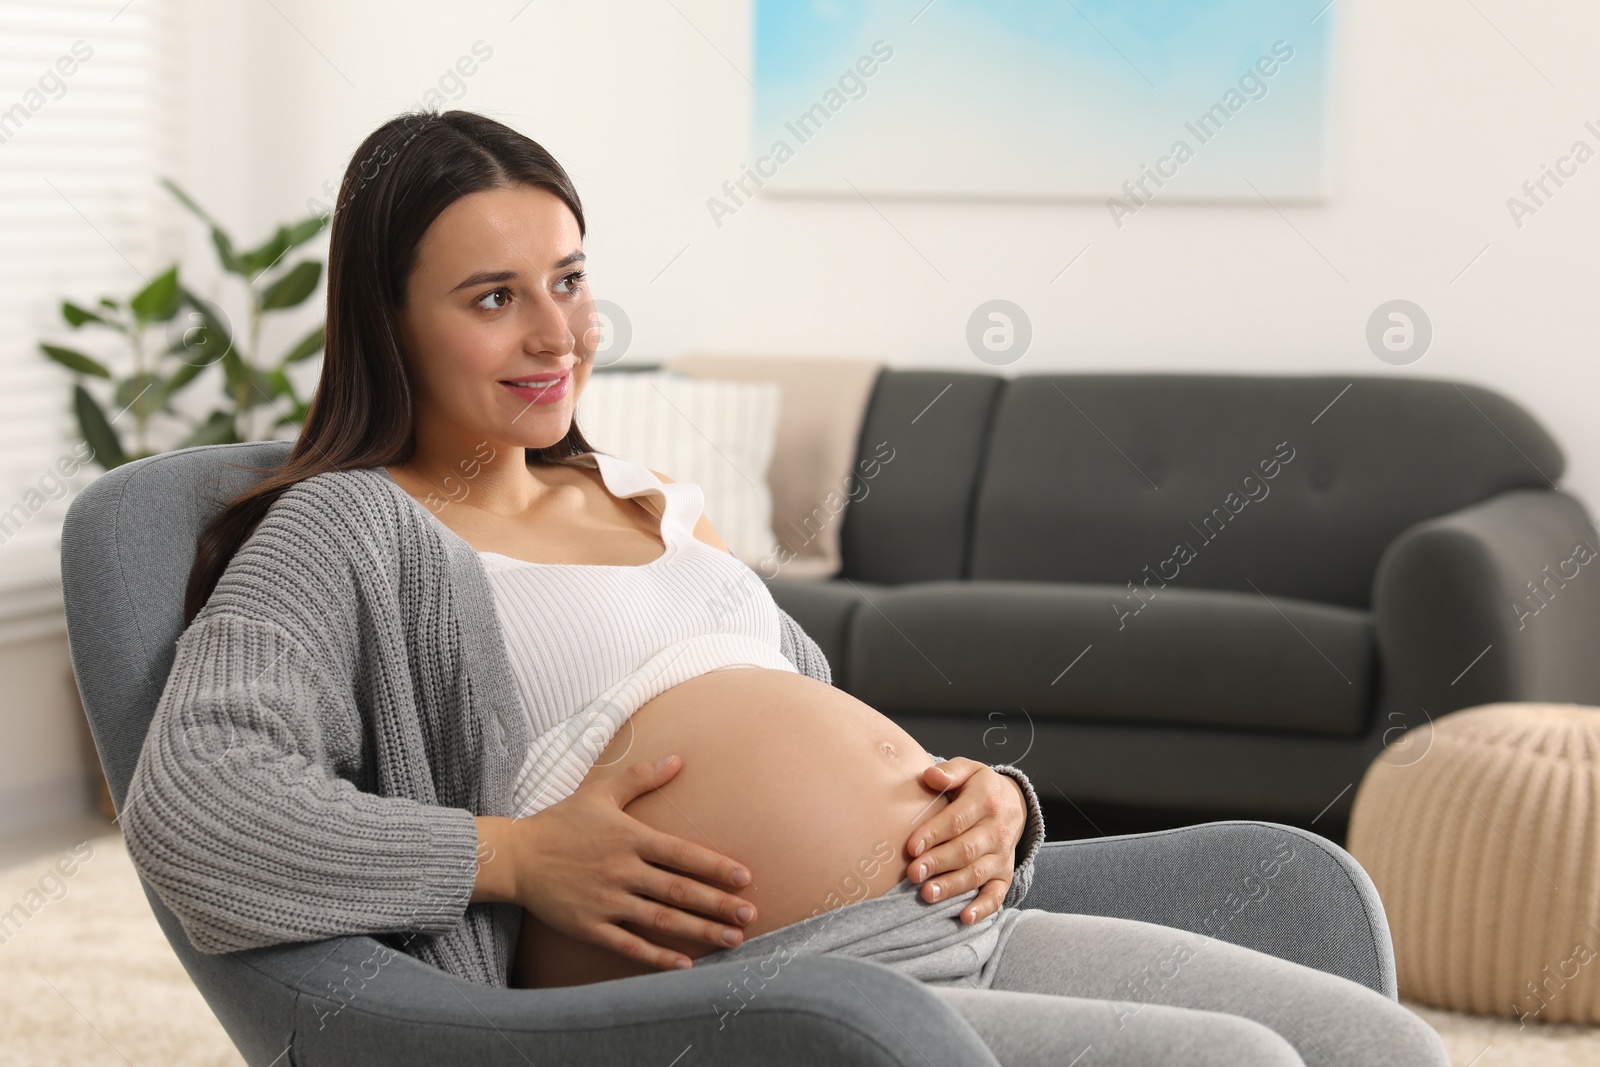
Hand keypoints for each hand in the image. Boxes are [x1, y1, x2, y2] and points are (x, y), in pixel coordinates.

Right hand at [506, 755, 758, 970]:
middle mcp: (622, 870)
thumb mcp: (601, 793)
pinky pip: (629, 945)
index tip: (745, 879)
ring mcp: (606, 901)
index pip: (682, 854)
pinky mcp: (590, 926)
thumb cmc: (561, 822)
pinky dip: (657, 956)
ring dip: (700, 931)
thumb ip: (641, 777)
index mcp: (630, 838)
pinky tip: (684, 965)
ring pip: (662, 920)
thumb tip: (679, 760)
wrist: (515, 856)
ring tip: (732, 940)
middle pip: (680, 891)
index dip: (716, 867)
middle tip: (750, 916)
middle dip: (718, 904)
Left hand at [905, 758, 1025, 925]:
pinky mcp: (1005, 874)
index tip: (911, 846)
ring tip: (927, 894)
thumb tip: (930, 776)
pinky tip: (964, 918)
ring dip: (953, 886)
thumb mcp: (968, 769)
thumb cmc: (978, 787)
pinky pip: (997, 894)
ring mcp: (1002, 855)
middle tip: (913, 873)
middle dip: (938, 862)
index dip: (934, 834)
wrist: (1013, 802)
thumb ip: (950, 772)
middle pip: (966, 850)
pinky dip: (983, 908)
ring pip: (977, 874)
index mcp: (985, 800)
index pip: (957, 820)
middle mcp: (997, 830)